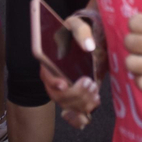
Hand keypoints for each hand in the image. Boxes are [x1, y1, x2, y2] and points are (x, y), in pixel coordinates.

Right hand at [43, 13, 105, 128]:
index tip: (64, 83)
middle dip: (74, 94)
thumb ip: (82, 32)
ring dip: (82, 104)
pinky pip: (73, 112)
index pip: (46, 76)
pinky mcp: (73, 96)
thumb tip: (89, 46)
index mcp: (48, 62)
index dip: (53, 82)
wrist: (84, 39)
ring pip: (67, 105)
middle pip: (58, 96)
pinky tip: (92, 109)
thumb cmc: (76, 31)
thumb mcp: (77, 25)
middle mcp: (53, 79)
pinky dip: (81, 115)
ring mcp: (62, 90)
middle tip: (90, 84)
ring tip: (95, 94)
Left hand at [124, 14, 141, 93]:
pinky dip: (140, 80)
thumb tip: (135, 26)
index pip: (134, 23)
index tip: (138, 30)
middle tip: (139, 47)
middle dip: (132, 43)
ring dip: (134, 62)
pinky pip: (141, 84)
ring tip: (141, 61)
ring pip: (131, 63)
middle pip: (130, 42)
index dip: (134, 26)